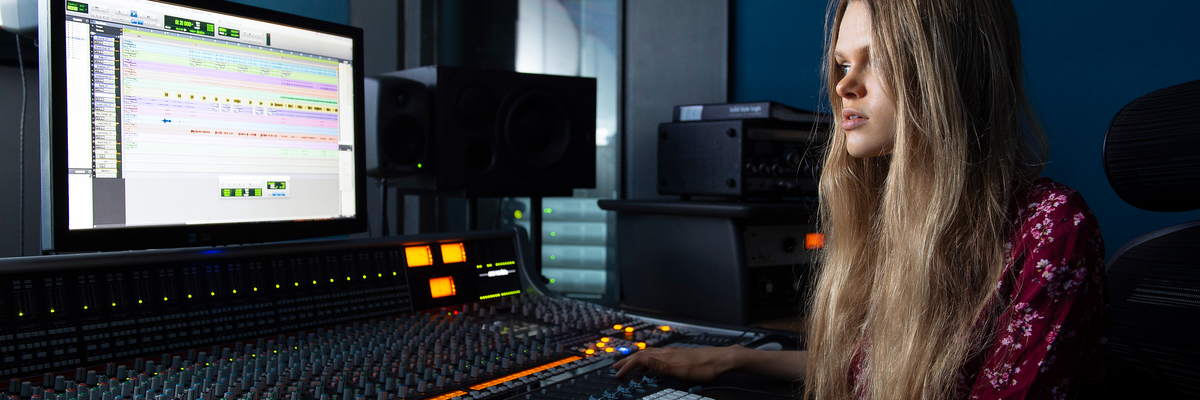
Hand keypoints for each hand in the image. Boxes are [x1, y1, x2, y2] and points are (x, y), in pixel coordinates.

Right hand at [612, 345, 742, 381]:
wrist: (723, 360)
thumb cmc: (706, 367)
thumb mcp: (683, 370)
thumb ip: (662, 366)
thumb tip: (644, 360)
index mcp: (666, 356)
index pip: (640, 359)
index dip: (627, 366)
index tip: (617, 374)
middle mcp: (668, 352)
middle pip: (642, 355)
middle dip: (627, 362)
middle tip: (615, 367)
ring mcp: (674, 353)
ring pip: (650, 355)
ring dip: (637, 361)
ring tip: (629, 367)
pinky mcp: (680, 356)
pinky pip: (658, 357)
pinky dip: (649, 362)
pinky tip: (652, 367)